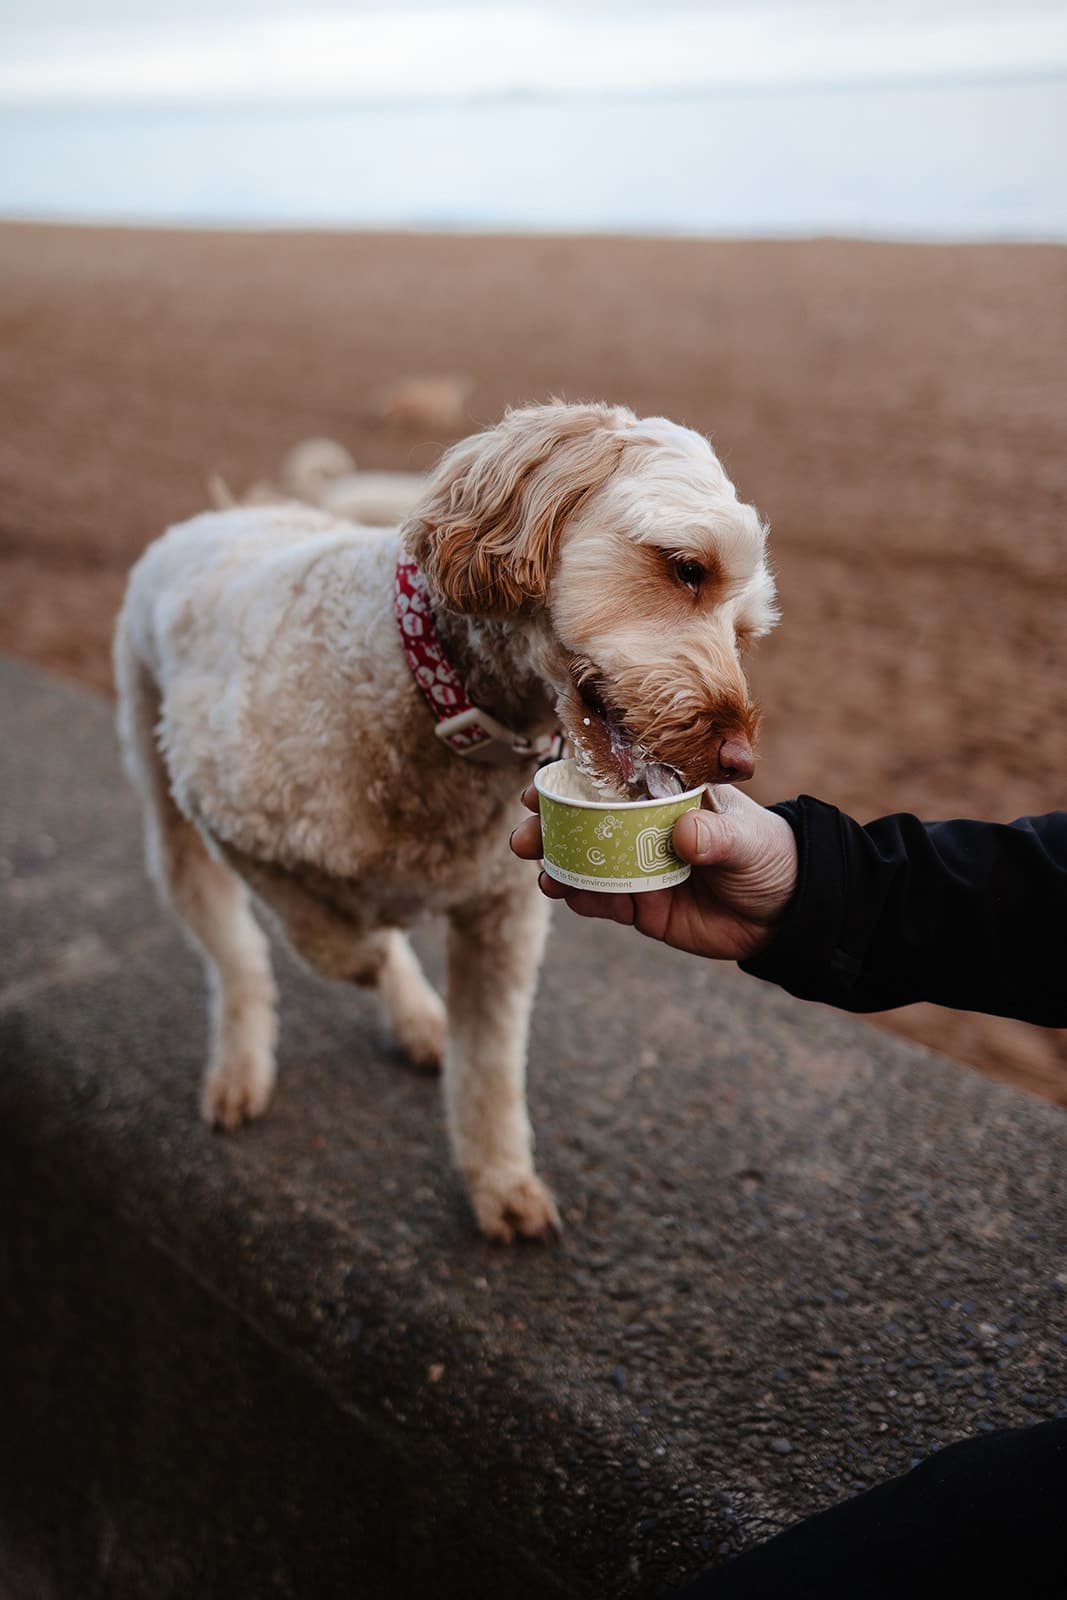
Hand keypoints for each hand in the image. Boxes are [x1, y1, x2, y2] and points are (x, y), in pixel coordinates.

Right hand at [509, 783, 797, 961]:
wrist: (787, 911)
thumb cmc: (769, 854)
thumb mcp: (747, 839)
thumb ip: (716, 835)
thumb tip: (685, 834)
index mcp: (661, 796)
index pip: (607, 781)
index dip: (568, 782)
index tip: (538, 786)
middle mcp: (640, 828)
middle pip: (582, 824)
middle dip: (547, 830)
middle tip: (524, 839)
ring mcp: (636, 867)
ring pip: (584, 864)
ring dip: (558, 869)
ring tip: (547, 877)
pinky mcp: (641, 906)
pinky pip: (604, 902)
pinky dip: (587, 901)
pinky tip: (580, 899)